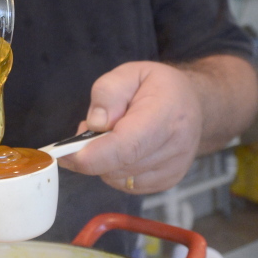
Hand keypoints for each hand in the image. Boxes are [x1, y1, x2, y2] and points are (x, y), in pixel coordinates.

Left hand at [57, 61, 203, 193]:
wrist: (193, 104)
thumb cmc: (158, 87)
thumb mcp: (130, 72)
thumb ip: (108, 92)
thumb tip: (95, 124)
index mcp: (167, 115)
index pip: (127, 146)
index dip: (92, 156)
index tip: (65, 154)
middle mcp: (175, 147)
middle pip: (118, 166)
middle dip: (91, 153)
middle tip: (88, 130)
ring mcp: (173, 169)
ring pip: (118, 178)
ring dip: (102, 161)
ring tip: (110, 135)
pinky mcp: (166, 182)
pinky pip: (125, 185)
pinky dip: (114, 170)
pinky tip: (121, 149)